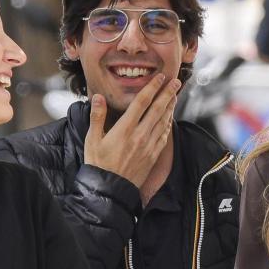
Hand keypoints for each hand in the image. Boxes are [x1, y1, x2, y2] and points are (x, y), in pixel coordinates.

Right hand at [83, 74, 179, 188]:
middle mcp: (140, 135)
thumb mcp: (92, 139)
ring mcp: (148, 146)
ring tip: (175, 95)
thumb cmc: (99, 164)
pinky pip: (164, 136)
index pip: (141, 103)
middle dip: (168, 93)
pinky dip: (168, 124)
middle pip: (157, 109)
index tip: (160, 77)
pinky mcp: (153, 155)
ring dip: (170, 106)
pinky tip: (170, 117)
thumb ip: (97, 117)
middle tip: (176, 81)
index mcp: (124, 129)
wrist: (110, 190)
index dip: (152, 88)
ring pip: (163, 121)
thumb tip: (97, 97)